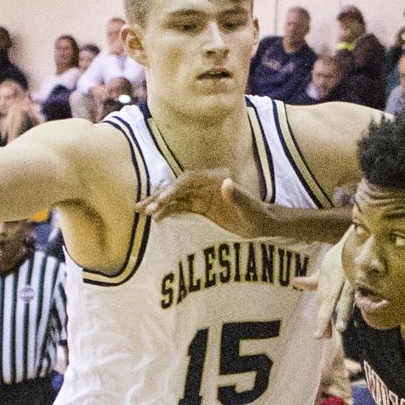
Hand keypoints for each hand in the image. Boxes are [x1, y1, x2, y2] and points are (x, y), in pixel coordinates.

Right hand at [136, 169, 276, 237]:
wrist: (263, 225)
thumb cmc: (259, 215)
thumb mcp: (251, 208)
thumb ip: (239, 196)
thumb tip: (226, 183)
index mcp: (215, 180)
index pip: (189, 181)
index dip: (174, 189)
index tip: (162, 201)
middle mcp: (206, 185)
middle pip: (177, 188)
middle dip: (159, 197)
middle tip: (143, 208)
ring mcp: (202, 196)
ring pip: (175, 197)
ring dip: (158, 204)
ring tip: (141, 212)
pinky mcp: (201, 207)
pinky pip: (179, 207)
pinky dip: (167, 212)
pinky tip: (155, 219)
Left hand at [294, 229, 354, 339]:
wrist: (360, 237)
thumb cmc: (341, 257)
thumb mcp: (326, 267)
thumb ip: (314, 280)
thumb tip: (295, 282)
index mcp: (328, 277)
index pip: (322, 300)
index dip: (321, 318)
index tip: (319, 335)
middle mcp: (338, 277)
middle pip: (330, 300)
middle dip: (326, 317)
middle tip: (321, 336)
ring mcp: (352, 277)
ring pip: (347, 297)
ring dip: (344, 312)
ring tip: (341, 328)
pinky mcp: (365, 276)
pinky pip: (364, 290)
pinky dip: (364, 301)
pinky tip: (364, 311)